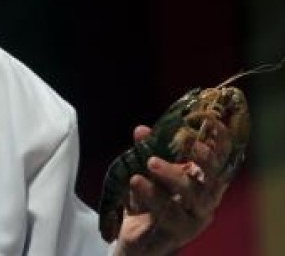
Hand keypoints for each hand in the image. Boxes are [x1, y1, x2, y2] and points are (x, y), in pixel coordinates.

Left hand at [114, 122, 232, 255]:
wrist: (137, 236)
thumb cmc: (149, 199)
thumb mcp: (147, 171)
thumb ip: (146, 151)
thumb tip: (142, 130)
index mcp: (203, 181)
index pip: (220, 161)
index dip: (220, 142)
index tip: (212, 122)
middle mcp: (205, 200)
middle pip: (213, 180)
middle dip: (205, 161)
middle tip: (190, 144)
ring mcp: (195, 218)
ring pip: (194, 197)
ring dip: (173, 177)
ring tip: (150, 162)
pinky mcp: (178, 233)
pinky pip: (170, 215)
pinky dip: (152, 196)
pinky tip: (136, 182)